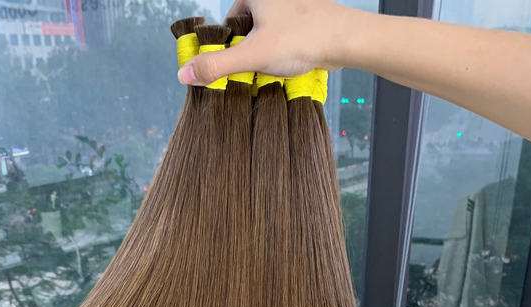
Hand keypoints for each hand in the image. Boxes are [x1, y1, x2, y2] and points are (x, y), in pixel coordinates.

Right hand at [178, 0, 355, 85]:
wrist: (346, 39)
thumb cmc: (302, 38)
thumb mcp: (251, 56)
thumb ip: (217, 66)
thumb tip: (184, 74)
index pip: (231, 20)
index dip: (230, 45)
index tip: (235, 64)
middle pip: (250, 28)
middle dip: (251, 51)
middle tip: (257, 70)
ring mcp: (295, 5)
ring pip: (271, 33)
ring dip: (269, 53)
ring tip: (277, 67)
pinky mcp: (311, 18)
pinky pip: (290, 36)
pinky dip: (288, 51)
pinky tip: (293, 64)